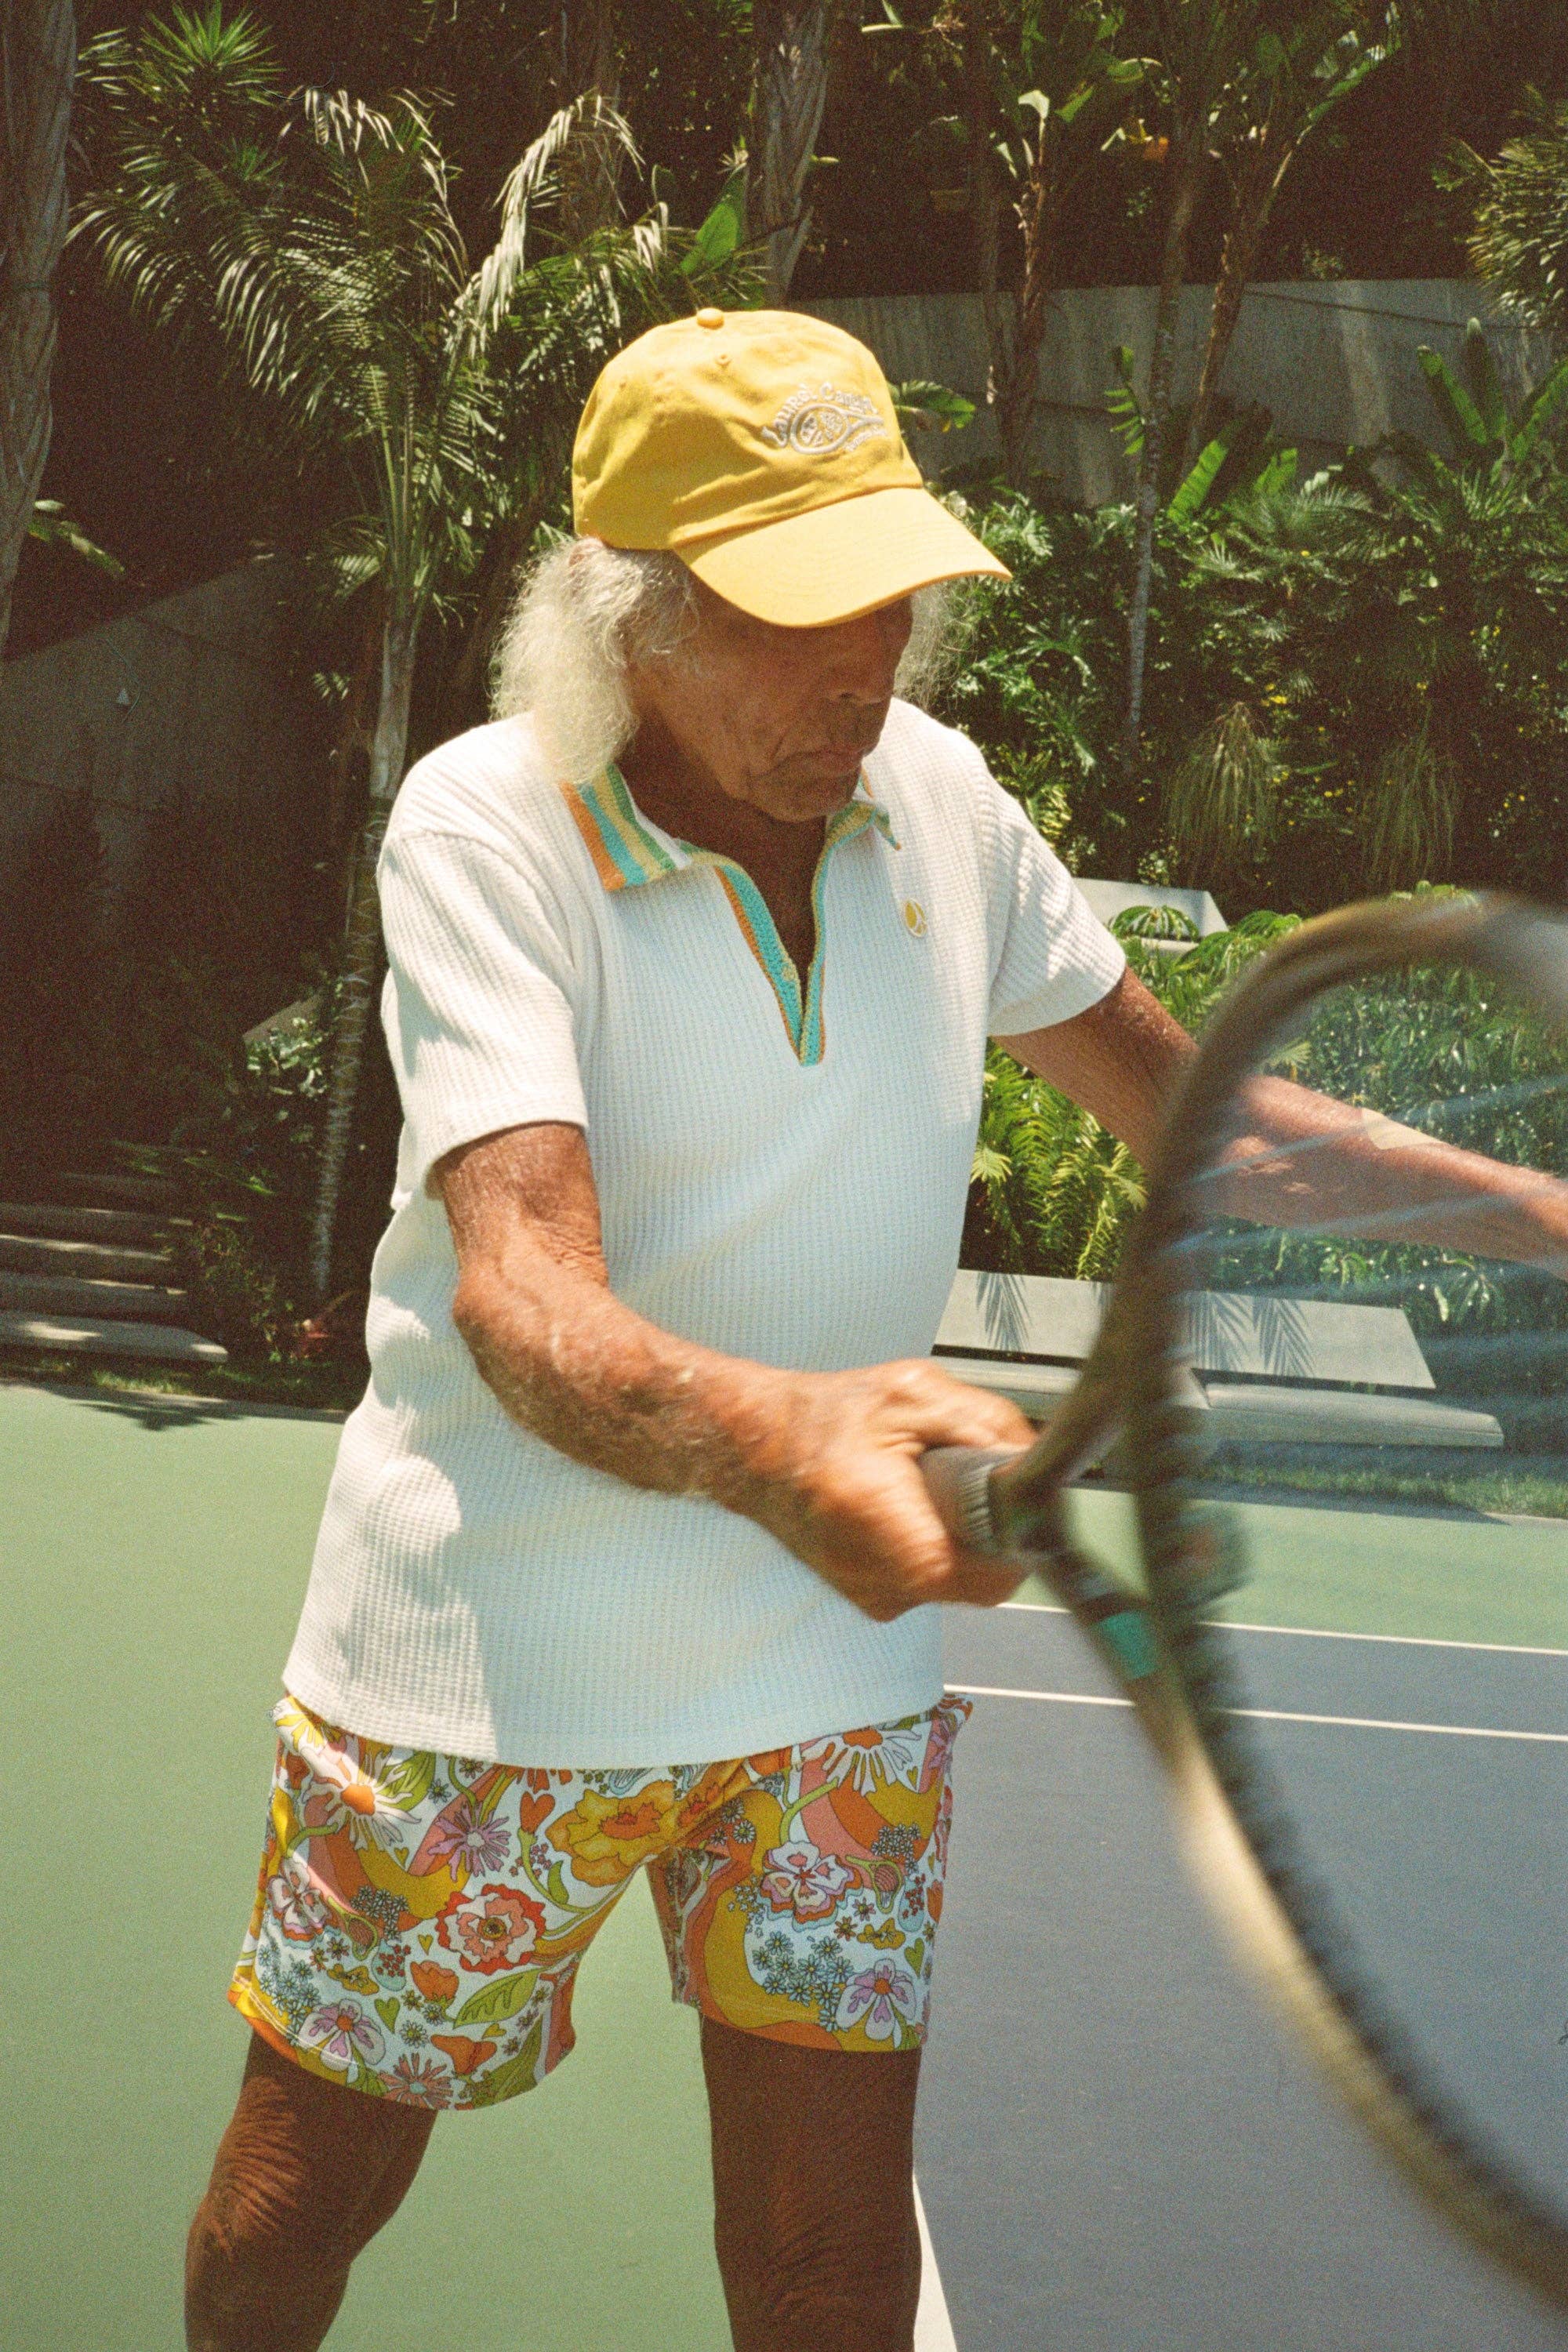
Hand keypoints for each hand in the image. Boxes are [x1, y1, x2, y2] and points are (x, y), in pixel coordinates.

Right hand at [740, 1359, 1035, 1621]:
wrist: (752, 1446)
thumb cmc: (823, 1419)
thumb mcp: (915, 1394)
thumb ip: (987, 1424)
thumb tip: (1035, 1461)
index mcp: (902, 1544)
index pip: (1000, 1574)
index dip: (1020, 1534)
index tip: (1016, 1498)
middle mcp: (888, 1588)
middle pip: (984, 1580)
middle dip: (990, 1532)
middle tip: (965, 1480)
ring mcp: (876, 1600)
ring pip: (957, 1582)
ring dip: (959, 1537)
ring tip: (925, 1487)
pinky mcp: (870, 1597)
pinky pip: (927, 1579)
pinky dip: (931, 1543)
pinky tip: (905, 1504)